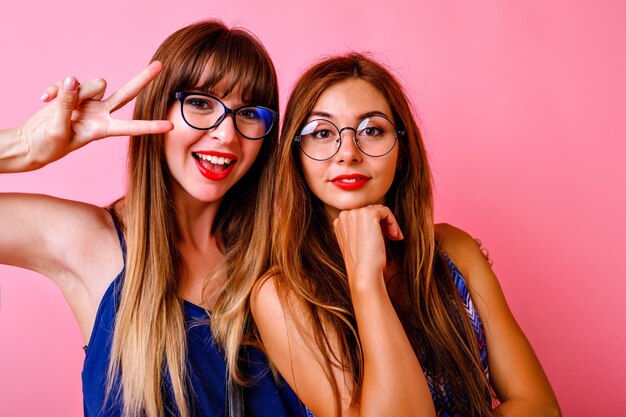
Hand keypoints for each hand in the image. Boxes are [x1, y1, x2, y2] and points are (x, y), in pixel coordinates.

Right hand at [20, 61, 172, 168]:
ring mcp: (89, 102)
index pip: (131, 128)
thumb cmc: (48, 146)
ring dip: (74, 90)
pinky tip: (44, 98)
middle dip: (143, 79)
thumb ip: (65, 106)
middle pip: (126, 93)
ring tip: (53, 102)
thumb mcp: (57, 131)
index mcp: (102, 130)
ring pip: (93, 83)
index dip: (150, 126)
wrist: (31, 143)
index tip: (171, 125)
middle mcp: (101, 113)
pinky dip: (54, 88)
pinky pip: (68, 82)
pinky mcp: (74, 93)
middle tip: (160, 65)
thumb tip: (72, 80)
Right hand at [333, 205, 403, 287]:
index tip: (383, 237)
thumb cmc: (363, 262)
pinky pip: (386, 211)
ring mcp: (355, 213)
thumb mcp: (357, 242)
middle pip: (370, 211)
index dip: (374, 225)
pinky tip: (395, 236)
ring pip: (378, 211)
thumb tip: (378, 221)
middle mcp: (344, 215)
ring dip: (389, 224)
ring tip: (394, 237)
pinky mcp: (367, 214)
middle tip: (391, 237)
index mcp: (339, 223)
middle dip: (383, 224)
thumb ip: (360, 229)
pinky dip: (393, 222)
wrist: (364, 272)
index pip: (360, 216)